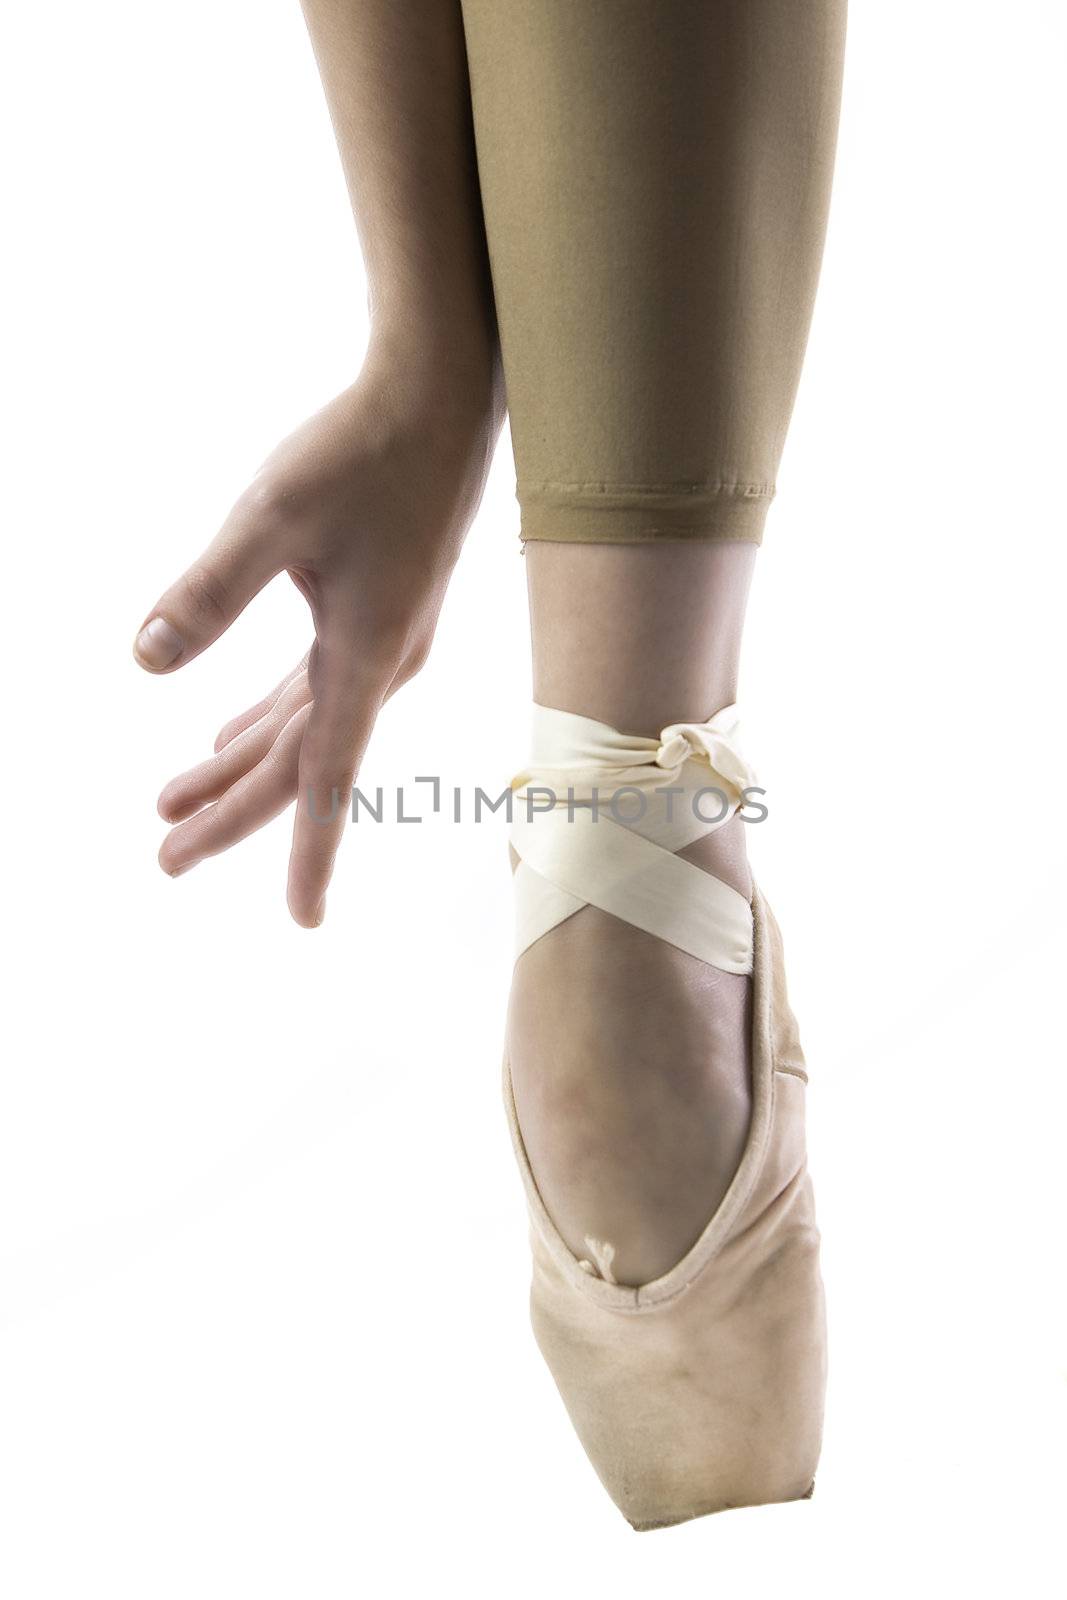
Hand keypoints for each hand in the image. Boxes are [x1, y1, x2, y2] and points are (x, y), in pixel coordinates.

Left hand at [134, 360, 500, 926]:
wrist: (438, 396)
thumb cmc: (364, 450)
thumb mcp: (271, 515)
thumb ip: (208, 592)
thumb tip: (144, 661)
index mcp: (365, 657)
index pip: (328, 777)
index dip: (312, 853)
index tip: (302, 921)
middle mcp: (380, 664)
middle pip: (300, 763)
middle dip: (231, 812)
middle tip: (162, 856)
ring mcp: (380, 641)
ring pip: (301, 729)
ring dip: (238, 766)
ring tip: (170, 801)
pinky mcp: (373, 613)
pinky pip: (312, 692)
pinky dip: (266, 720)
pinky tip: (230, 732)